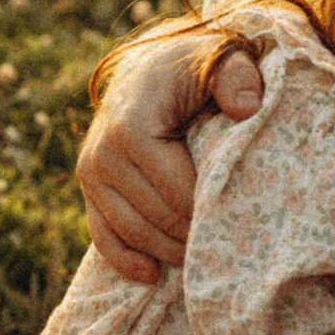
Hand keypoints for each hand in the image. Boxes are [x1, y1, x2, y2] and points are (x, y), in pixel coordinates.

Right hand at [77, 36, 263, 282]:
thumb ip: (237, 76)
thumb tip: (245, 108)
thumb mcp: (219, 58)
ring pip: (134, 233)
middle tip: (233, 245)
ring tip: (205, 256)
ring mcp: (90, 172)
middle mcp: (102, 152)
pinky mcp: (88, 187)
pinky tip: (153, 276)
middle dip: (194, 236)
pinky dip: (126, 261)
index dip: (211, 211)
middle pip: (156, 218)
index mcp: (132, 125)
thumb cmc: (192, 67)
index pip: (177, 191)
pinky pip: (103, 236)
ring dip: (170, 251)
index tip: (244, 218)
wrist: (151, 66)